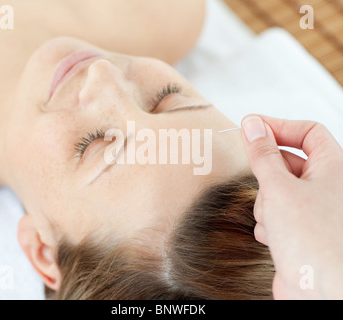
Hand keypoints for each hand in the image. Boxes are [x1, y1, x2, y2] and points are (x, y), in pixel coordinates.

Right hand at [241, 115, 342, 299]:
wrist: (320, 293)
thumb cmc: (314, 241)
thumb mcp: (280, 188)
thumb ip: (263, 154)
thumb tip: (251, 124)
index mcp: (334, 168)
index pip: (308, 132)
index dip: (279, 126)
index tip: (250, 126)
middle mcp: (326, 187)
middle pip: (287, 162)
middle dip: (268, 175)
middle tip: (264, 186)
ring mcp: (313, 210)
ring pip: (276, 190)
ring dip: (266, 204)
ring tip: (275, 221)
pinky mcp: (299, 230)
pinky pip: (275, 214)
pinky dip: (269, 223)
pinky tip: (276, 238)